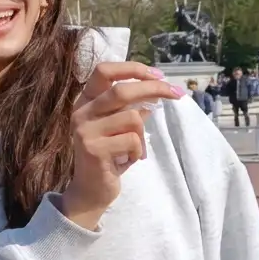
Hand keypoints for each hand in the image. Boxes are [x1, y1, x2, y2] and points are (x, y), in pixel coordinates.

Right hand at [59, 63, 183, 228]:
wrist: (91, 191)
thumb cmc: (109, 156)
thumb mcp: (119, 127)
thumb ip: (130, 107)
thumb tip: (157, 89)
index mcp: (85, 102)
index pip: (103, 71)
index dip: (132, 68)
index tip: (157, 75)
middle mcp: (80, 112)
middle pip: (122, 90)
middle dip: (154, 89)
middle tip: (177, 94)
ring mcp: (85, 131)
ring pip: (133, 118)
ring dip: (142, 135)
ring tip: (134, 149)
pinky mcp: (93, 149)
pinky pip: (132, 141)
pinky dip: (138, 152)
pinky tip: (128, 161)